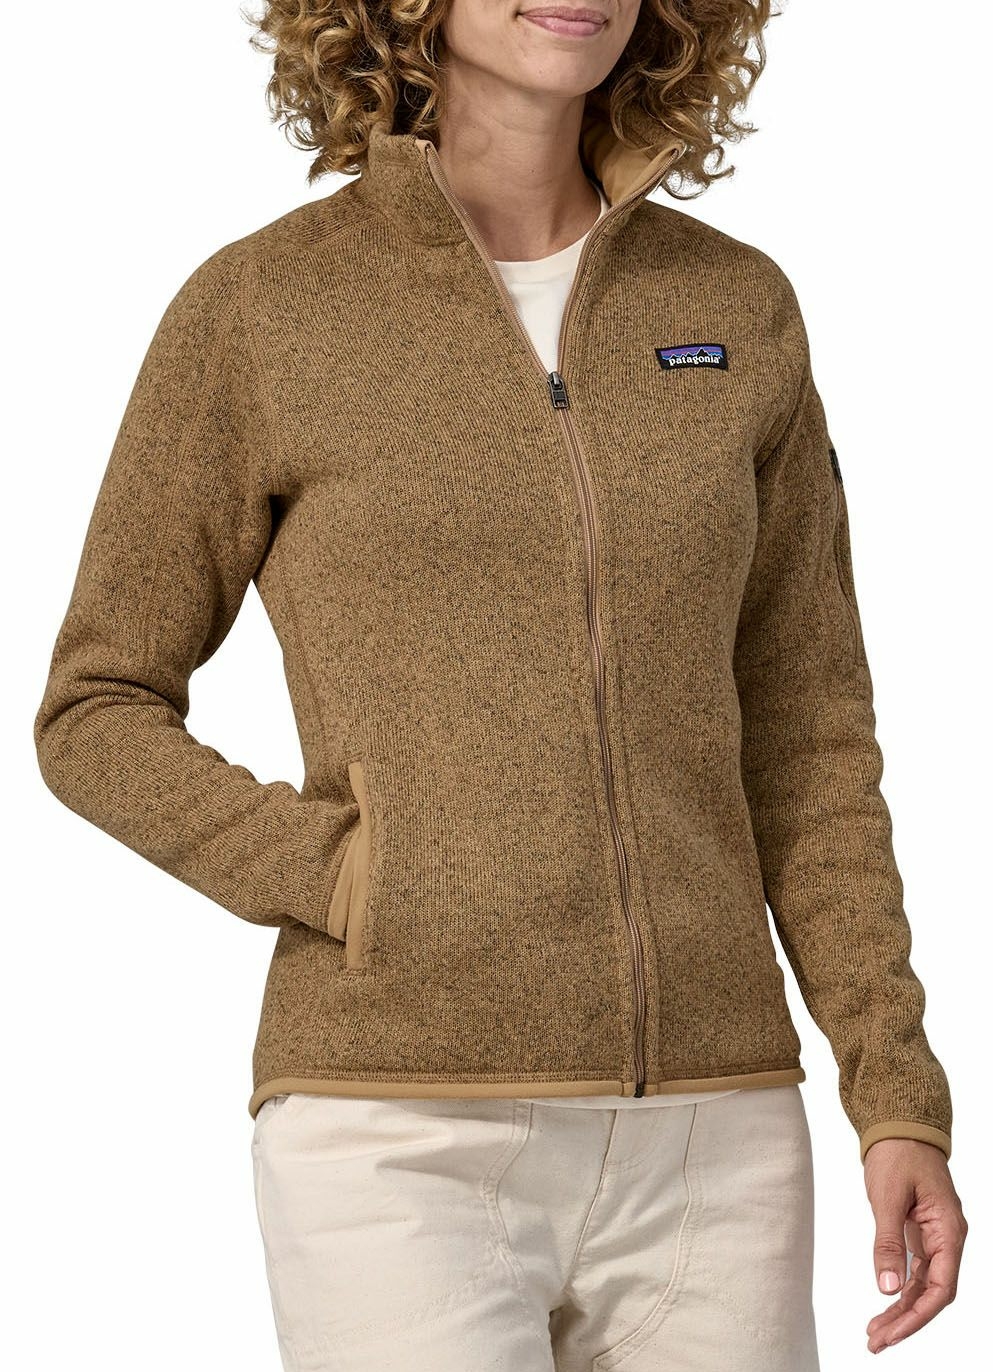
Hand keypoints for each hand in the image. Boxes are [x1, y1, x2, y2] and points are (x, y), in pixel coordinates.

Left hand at [863, 1137, 967, 1353]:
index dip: (918, 1316)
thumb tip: (886, 1288)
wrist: (900, 1127)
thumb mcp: (888, 1197)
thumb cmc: (898, 1155)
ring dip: (900, 1311)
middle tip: (875, 1342)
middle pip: (932, 1294)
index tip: (893, 1333)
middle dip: (905, 1321)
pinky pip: (915, 1272)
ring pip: (923, 1287)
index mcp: (949, 1231)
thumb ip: (888, 1242)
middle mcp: (948, 1240)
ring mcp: (936, 1239)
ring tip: (874, 1334)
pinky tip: (884, 1309)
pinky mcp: (921, 1236)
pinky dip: (899, 1291)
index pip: (942, 1288)